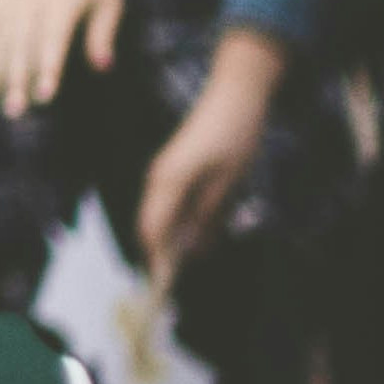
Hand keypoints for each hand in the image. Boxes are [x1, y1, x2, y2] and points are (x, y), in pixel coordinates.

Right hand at [139, 32, 280, 282]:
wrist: (234, 95)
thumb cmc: (235, 136)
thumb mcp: (229, 183)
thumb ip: (209, 218)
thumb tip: (195, 251)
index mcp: (168, 182)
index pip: (151, 230)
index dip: (155, 261)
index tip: (163, 288)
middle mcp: (157, 178)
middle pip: (148, 226)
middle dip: (159, 255)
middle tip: (175, 284)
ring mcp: (162, 173)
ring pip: (156, 217)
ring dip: (168, 241)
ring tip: (186, 266)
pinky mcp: (171, 170)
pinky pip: (166, 205)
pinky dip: (175, 225)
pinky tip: (194, 237)